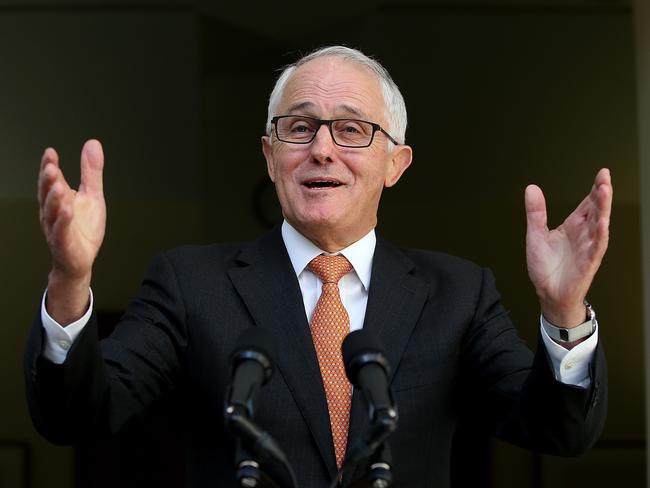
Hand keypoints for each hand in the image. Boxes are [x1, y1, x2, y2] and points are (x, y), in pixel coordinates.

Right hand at [38, 139, 105, 322]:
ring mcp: (56, 227)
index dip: (49, 166)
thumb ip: (91, 172)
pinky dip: (63, 221)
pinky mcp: (64, 243)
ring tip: (58, 186)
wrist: (81, 260)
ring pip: (52, 212)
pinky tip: (67, 211)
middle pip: (48, 193)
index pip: (52, 179)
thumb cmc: (83, 228)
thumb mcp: (92, 195)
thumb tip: (92, 143)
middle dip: (48, 180)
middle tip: (51, 166)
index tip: (50, 152)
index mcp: (59, 198)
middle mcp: (53, 211)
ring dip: (54, 199)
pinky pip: (61, 231)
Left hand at [525, 168, 611, 326]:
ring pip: (599, 225)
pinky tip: (602, 223)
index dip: (595, 189)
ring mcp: (588, 247)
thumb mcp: (535, 234)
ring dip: (603, 209)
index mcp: (573, 226)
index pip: (587, 204)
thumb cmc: (545, 266)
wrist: (547, 293)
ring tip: (605, 191)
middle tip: (605, 177)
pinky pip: (595, 247)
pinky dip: (599, 235)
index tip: (602, 173)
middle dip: (601, 193)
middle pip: (596, 210)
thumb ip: (536, 212)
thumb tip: (532, 188)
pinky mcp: (588, 262)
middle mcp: (583, 234)